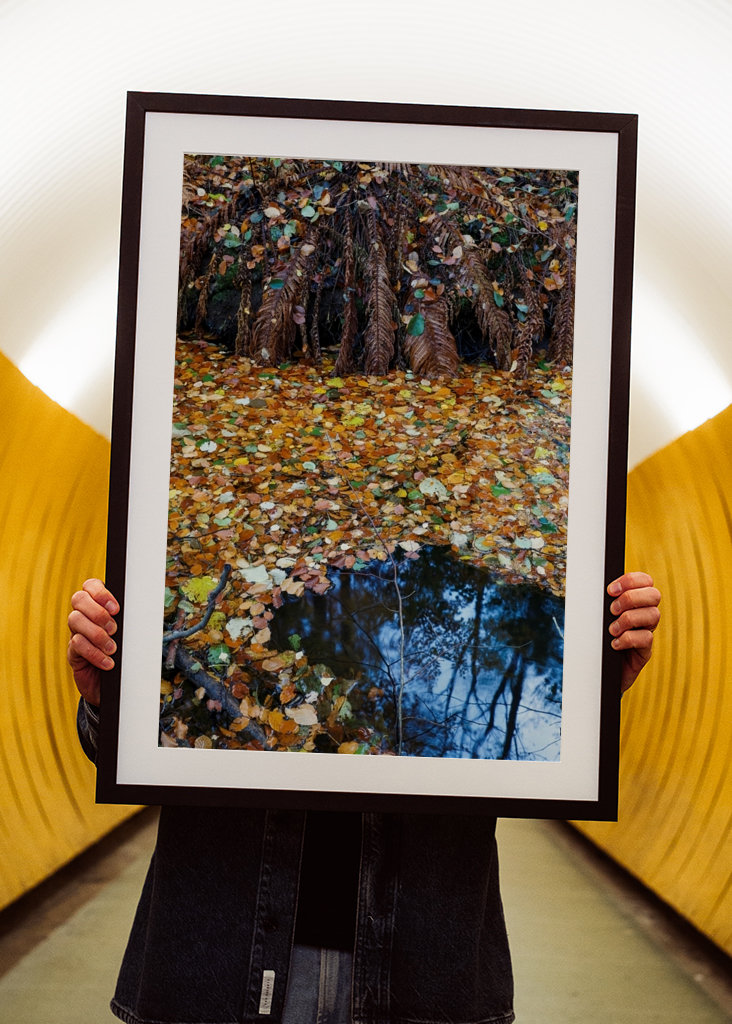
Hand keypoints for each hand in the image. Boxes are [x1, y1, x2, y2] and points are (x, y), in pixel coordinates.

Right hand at [67, 579, 119, 705]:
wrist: (116, 685)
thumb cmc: (126, 654)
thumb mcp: (130, 634)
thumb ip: (130, 620)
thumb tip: (143, 609)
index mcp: (98, 605)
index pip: (90, 585)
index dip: (100, 592)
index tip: (116, 608)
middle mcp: (84, 615)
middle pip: (78, 599)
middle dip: (98, 612)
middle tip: (114, 629)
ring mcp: (76, 632)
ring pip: (75, 620)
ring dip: (96, 634)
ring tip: (112, 648)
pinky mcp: (73, 652)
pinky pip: (76, 645)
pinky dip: (94, 653)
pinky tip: (108, 663)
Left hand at [607, 571, 660, 692]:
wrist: (598, 672)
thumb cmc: (596, 640)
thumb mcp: (598, 618)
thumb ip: (601, 602)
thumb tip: (590, 586)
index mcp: (635, 602)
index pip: (645, 581)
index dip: (631, 580)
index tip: (610, 590)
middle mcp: (645, 615)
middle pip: (654, 595)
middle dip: (631, 598)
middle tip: (612, 610)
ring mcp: (647, 632)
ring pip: (653, 615)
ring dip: (628, 619)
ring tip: (611, 630)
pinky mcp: (645, 651)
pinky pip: (646, 638)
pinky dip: (628, 639)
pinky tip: (614, 644)